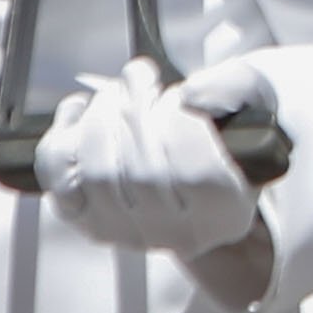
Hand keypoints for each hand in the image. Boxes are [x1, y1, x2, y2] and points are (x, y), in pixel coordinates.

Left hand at [36, 58, 264, 259]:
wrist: (201, 160)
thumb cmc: (228, 126)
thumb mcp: (252, 97)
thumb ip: (232, 88)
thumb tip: (193, 95)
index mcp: (227, 211)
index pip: (195, 173)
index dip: (179, 122)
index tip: (179, 94)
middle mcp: (177, 234)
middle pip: (141, 172)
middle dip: (136, 108)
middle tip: (142, 79)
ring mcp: (126, 232)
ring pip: (96, 174)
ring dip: (101, 116)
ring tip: (119, 91)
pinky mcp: (87, 221)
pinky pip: (59, 182)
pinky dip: (60, 139)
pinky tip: (80, 113)